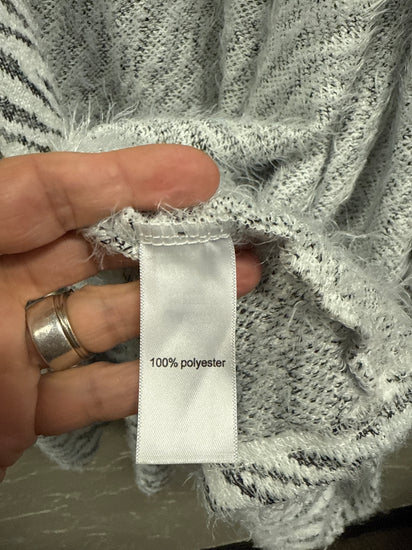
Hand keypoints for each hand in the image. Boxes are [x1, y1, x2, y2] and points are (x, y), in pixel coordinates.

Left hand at [0, 144, 260, 481]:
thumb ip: (11, 203)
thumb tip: (133, 174)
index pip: (56, 190)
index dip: (130, 177)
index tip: (196, 176)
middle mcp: (0, 283)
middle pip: (98, 254)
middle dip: (168, 245)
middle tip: (230, 240)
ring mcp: (17, 347)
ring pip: (108, 321)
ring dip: (171, 310)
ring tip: (230, 294)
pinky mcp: (25, 407)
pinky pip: (90, 392)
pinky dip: (138, 385)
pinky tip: (180, 369)